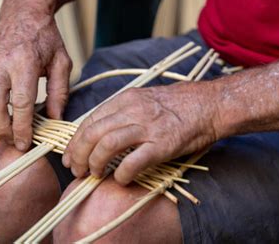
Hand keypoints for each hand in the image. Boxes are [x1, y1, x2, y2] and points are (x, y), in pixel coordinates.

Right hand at [0, 0, 71, 150]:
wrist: (24, 12)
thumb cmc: (45, 38)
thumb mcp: (61, 62)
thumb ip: (60, 92)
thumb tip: (54, 119)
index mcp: (23, 63)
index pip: (21, 103)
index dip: (22, 127)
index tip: (25, 143)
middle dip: (3, 129)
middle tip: (13, 140)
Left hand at [62, 82, 222, 184]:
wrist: (209, 105)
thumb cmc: (176, 105)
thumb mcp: (143, 100)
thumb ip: (121, 113)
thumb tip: (98, 133)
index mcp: (125, 99)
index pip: (90, 120)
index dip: (74, 141)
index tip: (69, 155)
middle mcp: (132, 111)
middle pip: (93, 133)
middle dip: (78, 154)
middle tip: (76, 169)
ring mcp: (147, 127)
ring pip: (106, 145)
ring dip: (94, 163)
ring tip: (94, 174)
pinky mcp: (162, 145)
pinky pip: (133, 161)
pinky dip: (121, 173)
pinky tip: (120, 179)